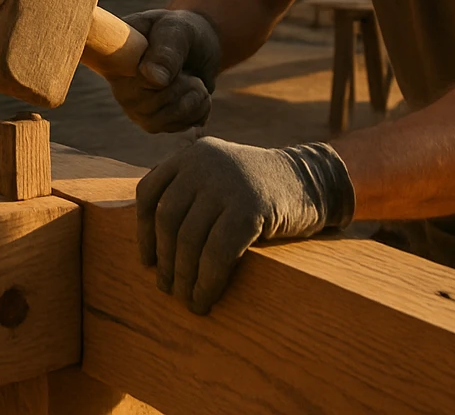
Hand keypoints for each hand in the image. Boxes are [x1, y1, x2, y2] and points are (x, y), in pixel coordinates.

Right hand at [112, 10, 221, 133]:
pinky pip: (181, 127)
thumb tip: (154, 80)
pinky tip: (197, 92)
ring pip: (165, 122)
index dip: (151, 82)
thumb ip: (166, 51)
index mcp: (114, 63)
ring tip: (193, 78)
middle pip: (148, 107)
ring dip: (193, 98)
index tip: (168, 67)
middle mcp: (120, 89)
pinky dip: (200, 109)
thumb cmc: (181, 31)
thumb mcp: (176, 31)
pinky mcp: (157, 123)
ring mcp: (137, 109)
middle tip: (185, 66)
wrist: (199, 45)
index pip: (124, 85)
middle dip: (180, 87)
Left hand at [136, 137, 353, 314]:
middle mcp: (203, 163)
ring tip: (185, 299)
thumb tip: (154, 247)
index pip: (149, 192)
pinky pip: (218, 253)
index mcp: (191, 155)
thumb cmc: (259, 190)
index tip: (146, 261)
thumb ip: (189, 193)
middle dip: (165, 259)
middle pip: (167, 219)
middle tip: (167, 288)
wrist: (312, 182)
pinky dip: (208, 281)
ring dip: (184, 276)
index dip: (142, 231)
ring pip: (190, 238)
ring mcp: (227, 183)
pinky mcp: (250, 207)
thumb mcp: (218, 177)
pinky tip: (205, 299)